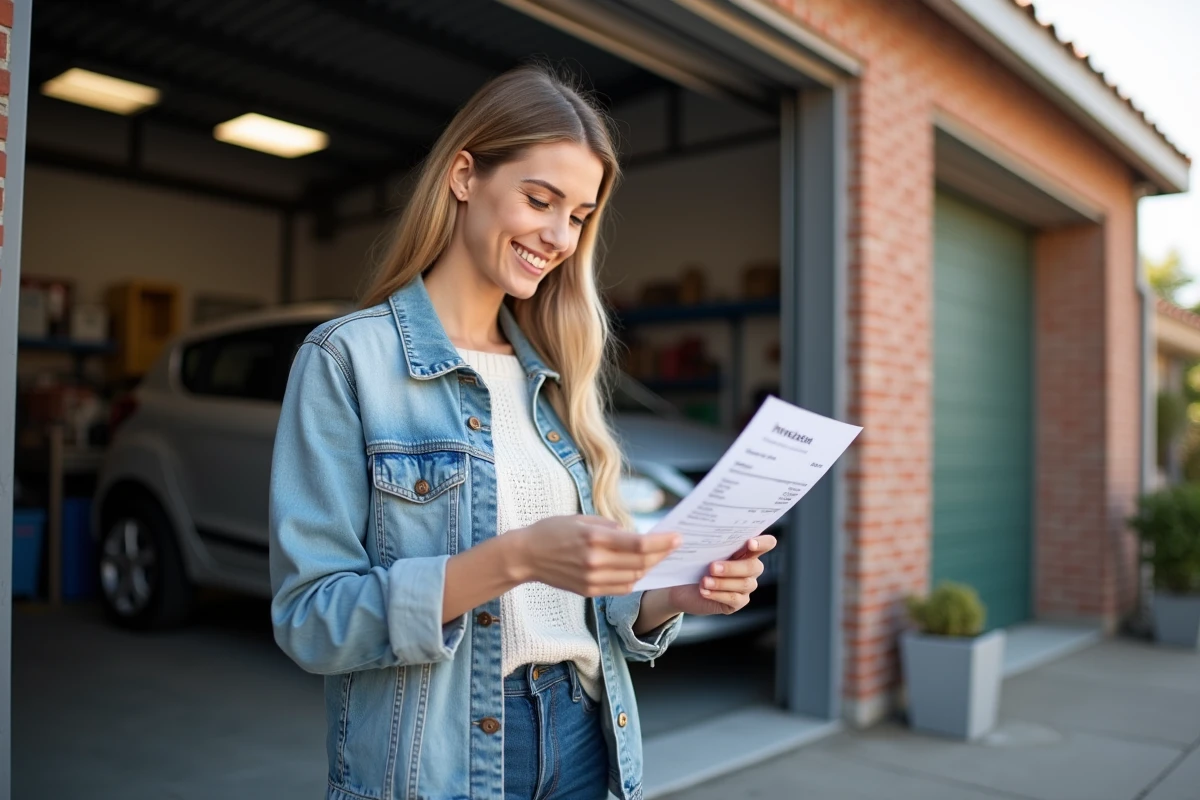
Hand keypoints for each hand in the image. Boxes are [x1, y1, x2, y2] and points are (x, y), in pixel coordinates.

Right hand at [510, 515, 679, 596]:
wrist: (525, 556)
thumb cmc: (551, 531)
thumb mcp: (581, 518)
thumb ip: (610, 526)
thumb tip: (633, 533)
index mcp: (594, 538)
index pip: (639, 545)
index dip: (662, 543)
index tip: (677, 537)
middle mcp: (595, 561)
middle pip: (641, 563)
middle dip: (661, 554)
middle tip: (673, 546)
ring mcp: (592, 579)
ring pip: (634, 578)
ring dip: (649, 568)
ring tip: (657, 557)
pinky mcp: (589, 591)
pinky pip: (621, 588)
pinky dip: (634, 579)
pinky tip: (638, 569)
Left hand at [664, 534, 777, 615]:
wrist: (682, 588)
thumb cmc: (694, 563)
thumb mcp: (699, 550)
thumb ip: (703, 541)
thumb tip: (688, 535)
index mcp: (746, 550)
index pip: (766, 544)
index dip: (762, 543)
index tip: (749, 543)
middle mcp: (750, 567)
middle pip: (754, 566)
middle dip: (733, 567)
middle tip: (712, 567)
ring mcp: (745, 585)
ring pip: (744, 584)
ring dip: (722, 582)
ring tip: (704, 581)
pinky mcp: (738, 602)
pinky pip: (734, 599)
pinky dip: (718, 594)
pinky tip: (704, 591)